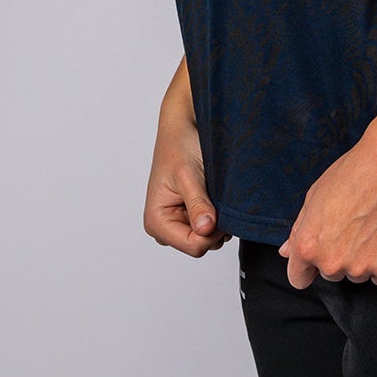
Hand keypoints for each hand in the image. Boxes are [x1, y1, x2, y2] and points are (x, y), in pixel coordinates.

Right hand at [143, 102, 230, 257]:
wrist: (183, 129)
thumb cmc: (179, 147)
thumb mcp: (189, 176)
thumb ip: (197, 204)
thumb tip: (205, 229)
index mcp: (156, 221)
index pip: (193, 246)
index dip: (213, 232)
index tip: (220, 209)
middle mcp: (164, 227)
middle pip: (201, 245)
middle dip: (214, 225)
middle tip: (215, 197)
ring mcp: (177, 223)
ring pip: (207, 238)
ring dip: (217, 219)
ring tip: (211, 192)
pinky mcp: (189, 217)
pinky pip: (209, 228)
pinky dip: (217, 214)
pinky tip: (212, 195)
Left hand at [278, 130, 376, 288]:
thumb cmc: (355, 172)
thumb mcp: (315, 195)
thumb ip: (299, 229)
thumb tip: (287, 252)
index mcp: (307, 245)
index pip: (298, 278)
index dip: (306, 267)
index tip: (316, 259)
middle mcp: (331, 262)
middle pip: (330, 274)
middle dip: (338, 255)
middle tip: (353, 224)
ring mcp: (361, 268)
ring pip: (357, 274)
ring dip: (362, 258)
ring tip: (372, 224)